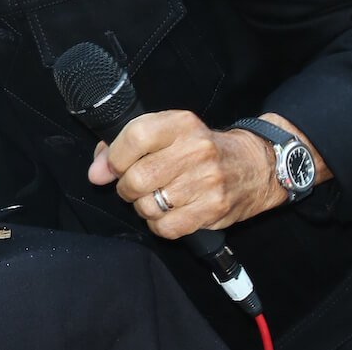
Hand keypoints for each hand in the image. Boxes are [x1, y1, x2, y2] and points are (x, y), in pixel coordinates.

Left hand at [87, 110, 285, 238]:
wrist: (255, 165)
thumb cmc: (200, 148)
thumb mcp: (167, 132)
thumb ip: (124, 145)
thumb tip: (96, 172)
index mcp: (180, 124)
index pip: (134, 137)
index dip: (114, 157)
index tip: (110, 167)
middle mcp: (196, 150)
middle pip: (137, 178)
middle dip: (126, 187)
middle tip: (134, 186)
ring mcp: (207, 181)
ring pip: (149, 205)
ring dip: (143, 206)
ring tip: (154, 197)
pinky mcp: (214, 209)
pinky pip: (167, 227)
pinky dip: (158, 224)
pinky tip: (167, 213)